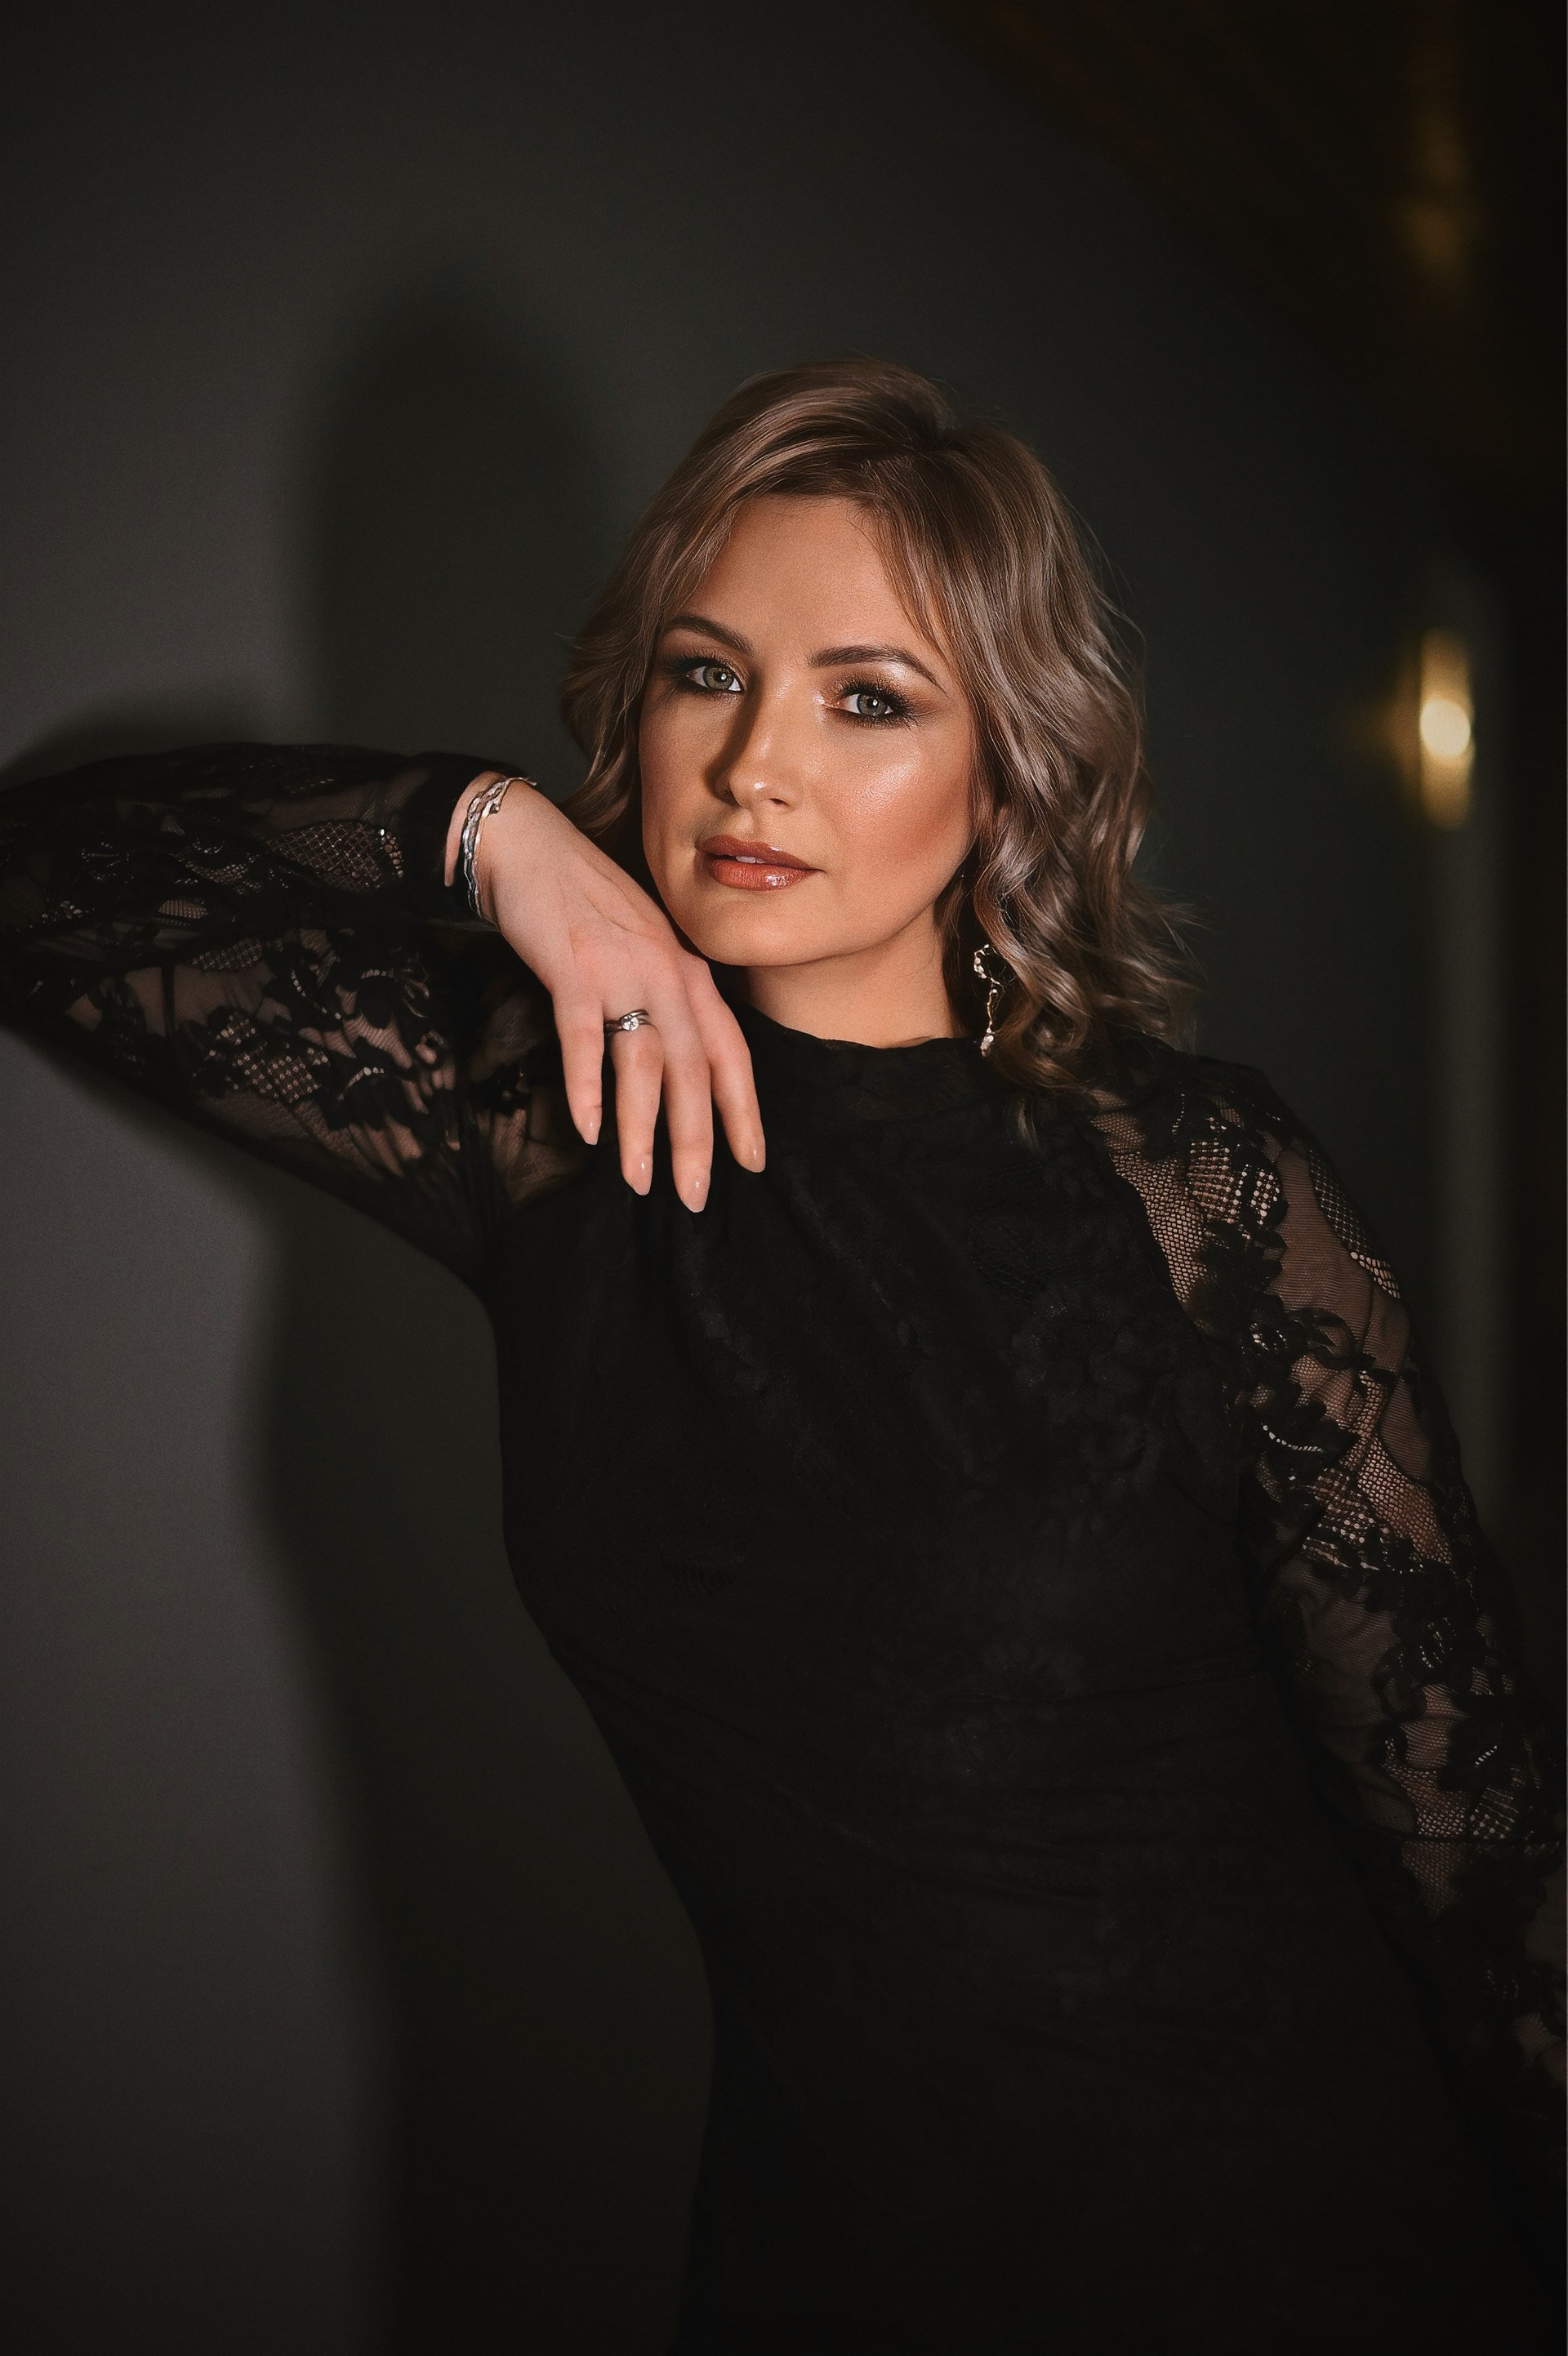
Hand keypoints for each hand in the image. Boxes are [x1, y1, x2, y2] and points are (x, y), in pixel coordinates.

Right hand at [446, 776, 763, 1208]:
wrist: (529, 846)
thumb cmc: (585, 903)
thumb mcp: (645, 948)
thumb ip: (667, 997)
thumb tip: (678, 1062)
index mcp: (690, 972)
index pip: (731, 1052)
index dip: (743, 1110)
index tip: (751, 1162)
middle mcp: (667, 973)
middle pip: (694, 1071)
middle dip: (697, 1141)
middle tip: (694, 1197)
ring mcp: (621, 969)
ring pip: (644, 1063)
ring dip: (641, 1129)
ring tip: (639, 1182)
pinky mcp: (573, 968)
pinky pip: (584, 1038)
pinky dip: (587, 1086)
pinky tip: (587, 1130)